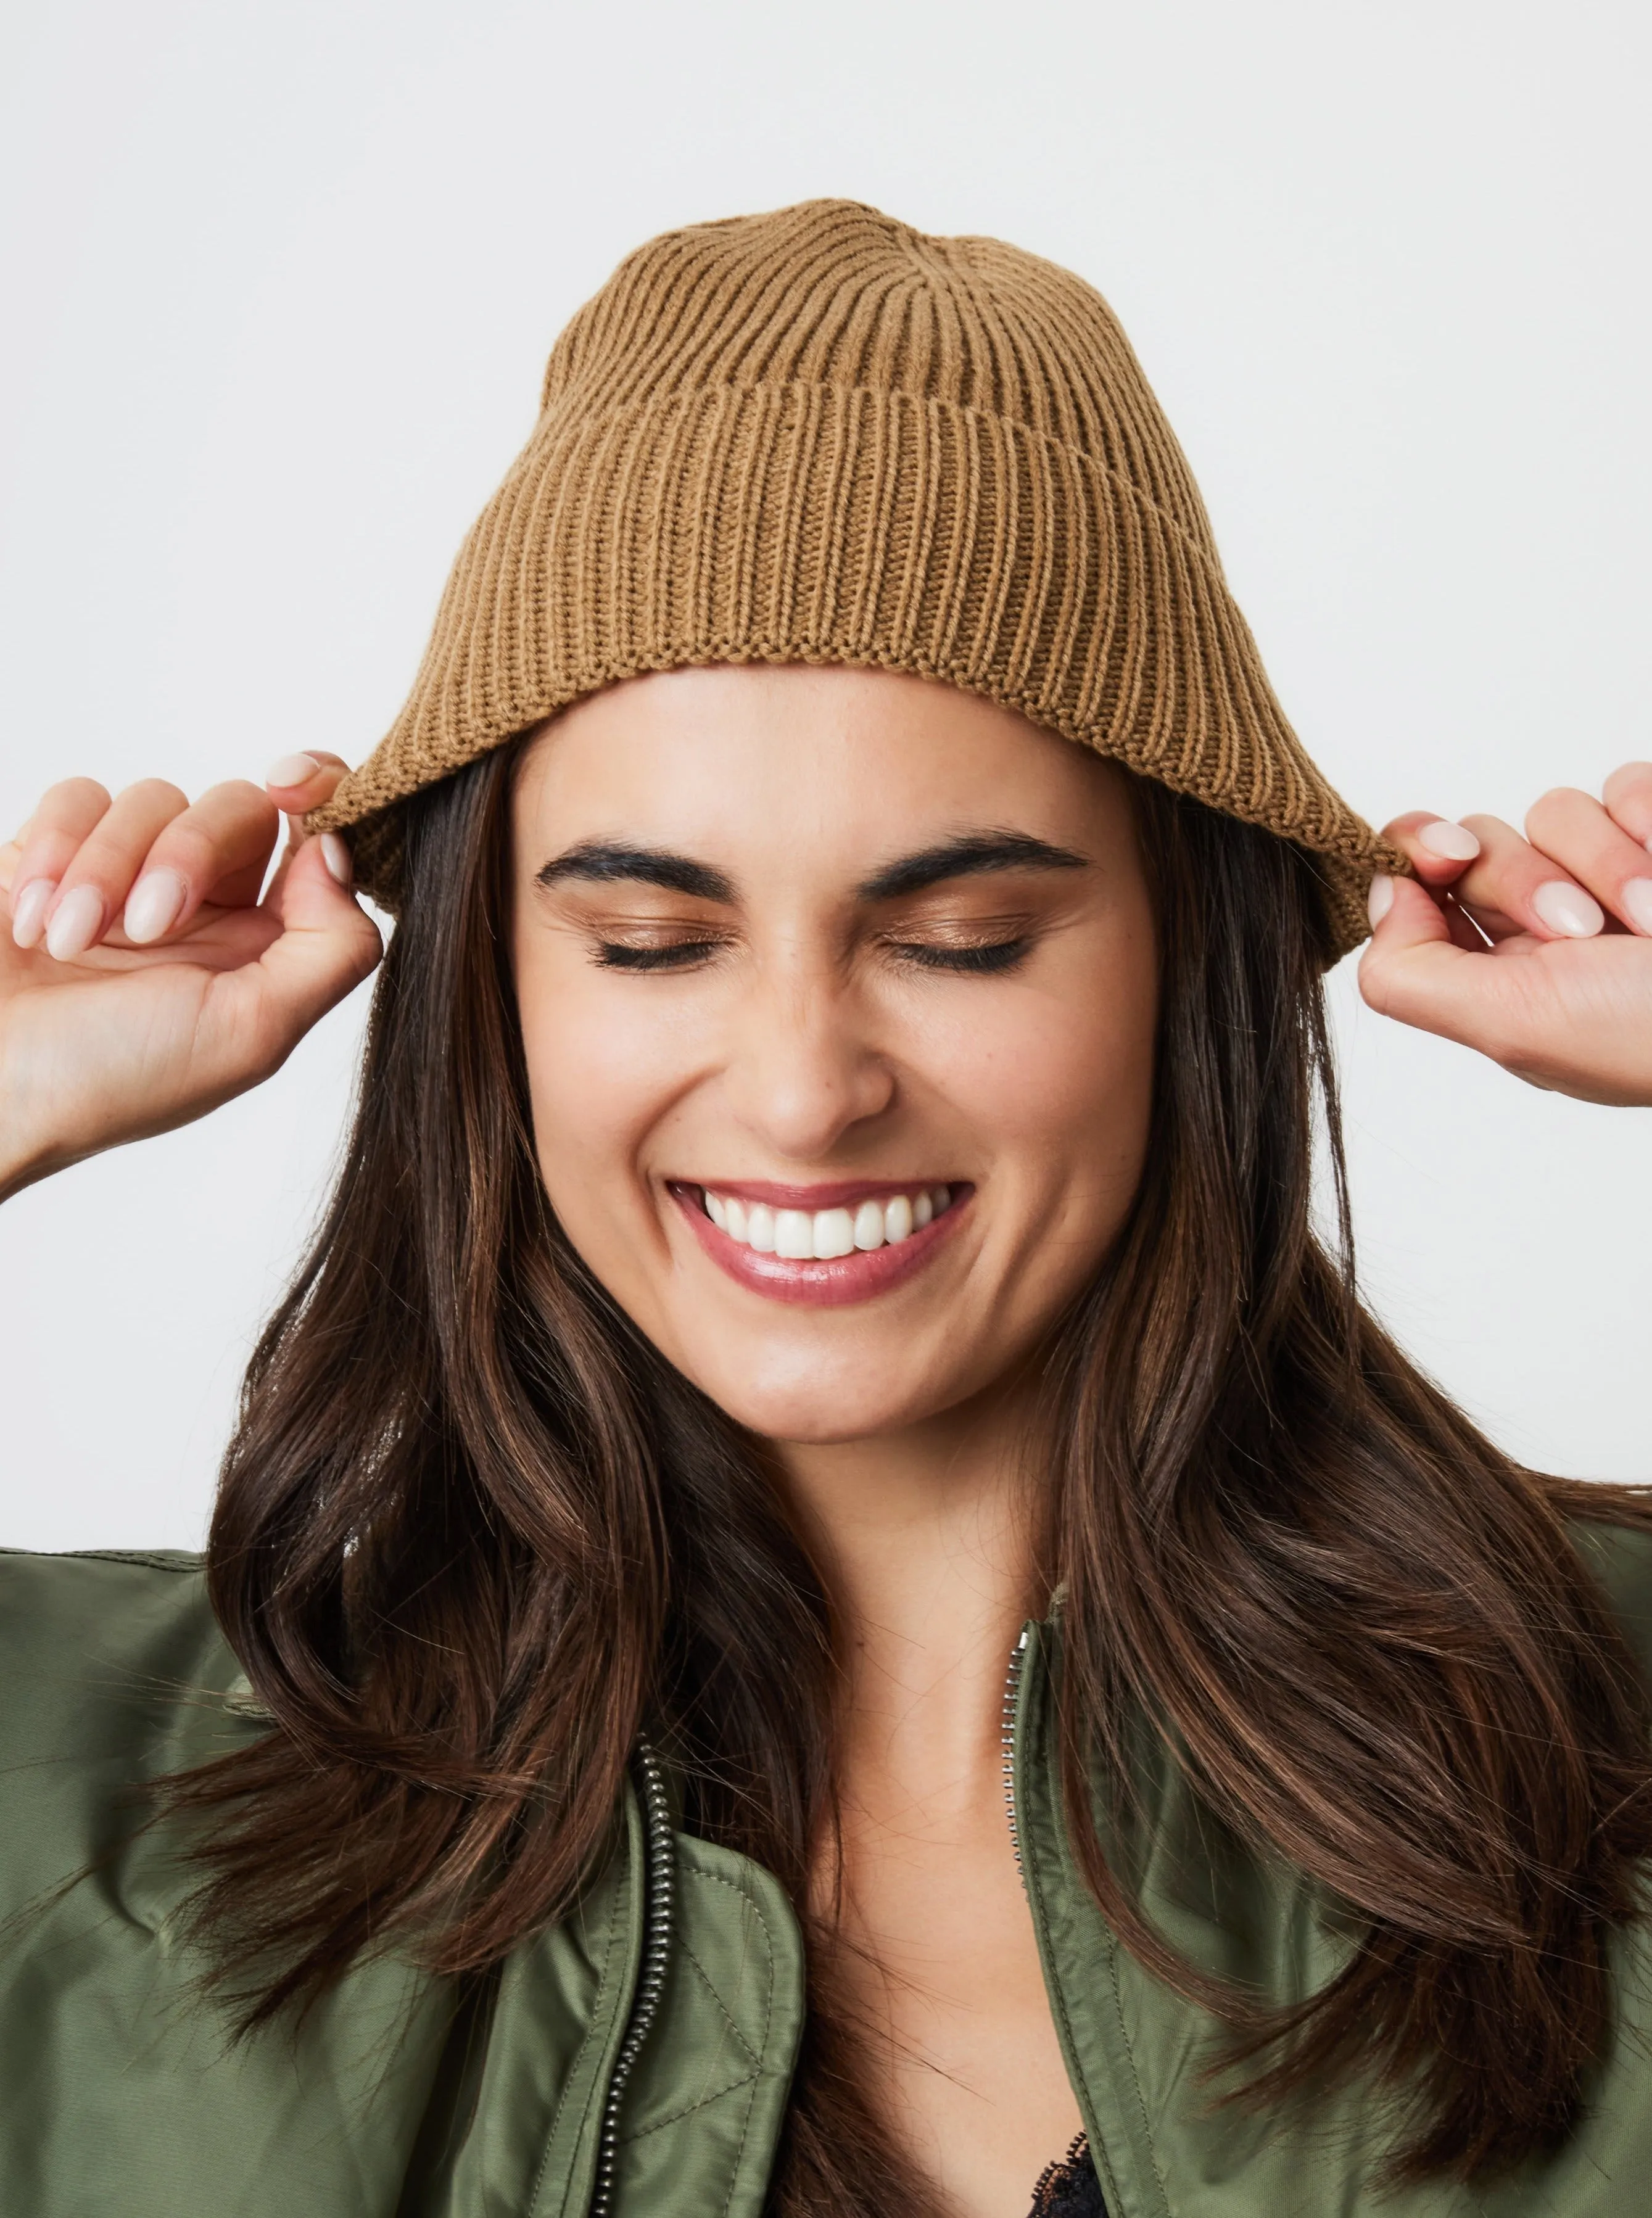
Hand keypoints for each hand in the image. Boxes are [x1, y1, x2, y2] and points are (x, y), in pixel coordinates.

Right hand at [0, 753, 380, 1196]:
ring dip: (106, 868)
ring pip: (152, 798)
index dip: (320, 792)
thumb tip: (341, 855)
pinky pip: (78, 798)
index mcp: (264, 949)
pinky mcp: (54, 855)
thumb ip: (328, 949)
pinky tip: (30, 923)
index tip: (291, 786)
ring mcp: (129, 878)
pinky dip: (54, 853)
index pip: (319, 840)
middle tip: (145, 925)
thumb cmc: (108, 1079)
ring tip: (66, 943)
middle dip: (188, 852)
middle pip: (237, 808)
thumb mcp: (251, 1033)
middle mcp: (207, 909)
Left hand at [1358, 763, 1651, 1105]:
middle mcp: (1550, 925)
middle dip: (1528, 878)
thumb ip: (1414, 975)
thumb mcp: (1513, 1028)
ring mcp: (1615, 875)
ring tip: (1651, 922)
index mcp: (1500, 980)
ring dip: (1607, 863)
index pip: (1420, 891)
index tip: (1443, 857)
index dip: (1418, 858)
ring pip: (1557, 810)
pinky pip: (1628, 785)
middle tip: (1584, 932)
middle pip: (1482, 843)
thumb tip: (1382, 894)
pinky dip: (1649, 824)